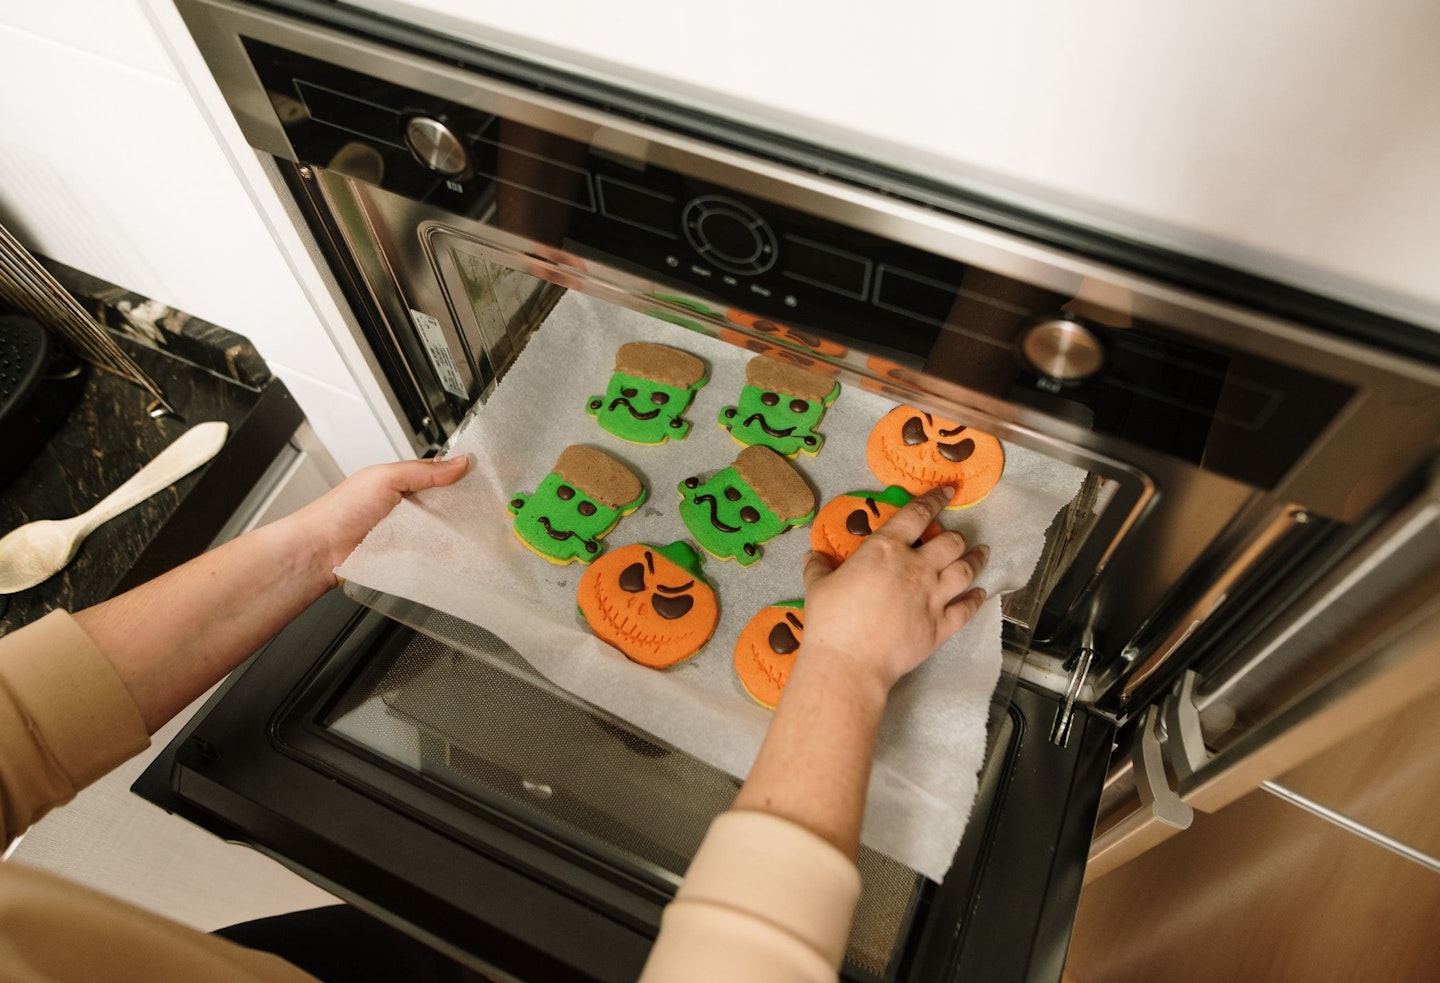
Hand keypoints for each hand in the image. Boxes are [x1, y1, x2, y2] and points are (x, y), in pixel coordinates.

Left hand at [285, 455, 469, 587]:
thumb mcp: (385, 478)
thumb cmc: (342, 510)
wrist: (322, 551)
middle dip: (467, 504)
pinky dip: (448, 552)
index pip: (441, 473)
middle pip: (448, 502)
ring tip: (484, 530)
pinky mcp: (409, 555)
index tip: (487, 476)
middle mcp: (409, 506)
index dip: (462, 474)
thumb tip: (459, 463)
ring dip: (460, 530)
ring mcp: (410, 532)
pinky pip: (435, 552)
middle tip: (491, 506)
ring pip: (445, 529)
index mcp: (403, 480)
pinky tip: (464, 552)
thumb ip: (423, 471)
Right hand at [799, 485, 988, 696]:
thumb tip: (812, 556)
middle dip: (955, 537)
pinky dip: (976, 599)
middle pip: (949, 542)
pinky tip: (980, 593)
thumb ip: (818, 568)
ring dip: (975, 559)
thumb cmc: (830, 621)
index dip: (934, 500)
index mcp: (885, 549)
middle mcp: (916, 568)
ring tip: (981, 553)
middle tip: (956, 537)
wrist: (849, 663)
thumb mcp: (817, 587)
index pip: (917, 514)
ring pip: (965, 570)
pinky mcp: (941, 626)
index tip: (946, 492)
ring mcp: (932, 597)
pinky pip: (966, 608)